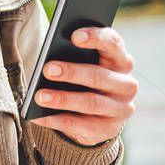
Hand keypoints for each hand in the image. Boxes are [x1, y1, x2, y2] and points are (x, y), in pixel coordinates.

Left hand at [29, 26, 137, 145]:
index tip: (74, 36)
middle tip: (47, 69)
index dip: (96, 38)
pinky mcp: (110, 129)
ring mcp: (121, 109)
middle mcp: (126, 84)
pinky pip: (82, 126)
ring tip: (39, 96)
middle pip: (99, 76)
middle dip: (72, 72)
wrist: (93, 113)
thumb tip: (49, 59)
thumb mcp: (79, 63)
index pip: (112, 44)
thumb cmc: (80, 77)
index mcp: (120, 60)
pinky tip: (38, 116)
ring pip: (92, 103)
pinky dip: (57, 120)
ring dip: (63, 99)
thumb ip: (71, 56)